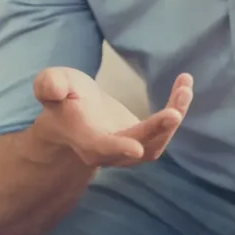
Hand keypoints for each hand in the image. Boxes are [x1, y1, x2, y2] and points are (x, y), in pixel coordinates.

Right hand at [32, 66, 192, 167]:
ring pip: (156, 143)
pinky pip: (165, 130)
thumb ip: (49, 84)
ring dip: (173, 118)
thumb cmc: (62, 97)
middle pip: (137, 148)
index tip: (135, 148)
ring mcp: (128, 150)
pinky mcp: (144, 140)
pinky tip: (184, 84)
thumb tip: (53, 88)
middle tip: (175, 112)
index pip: (99, 148)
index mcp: (83, 138)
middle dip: (156, 131)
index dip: (117, 149)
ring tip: (184, 88)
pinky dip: (177, 108)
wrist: (73, 116)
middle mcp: (108, 151)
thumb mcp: (52, 83)